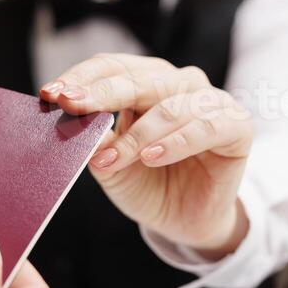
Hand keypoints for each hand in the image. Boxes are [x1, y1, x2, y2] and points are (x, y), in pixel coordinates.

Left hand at [41, 54, 252, 256]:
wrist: (186, 221)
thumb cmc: (148, 184)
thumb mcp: (112, 167)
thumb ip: (97, 144)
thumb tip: (77, 125)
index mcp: (145, 84)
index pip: (111, 66)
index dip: (80, 77)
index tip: (51, 94)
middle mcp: (177, 84)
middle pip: (137, 77)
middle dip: (101, 92)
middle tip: (71, 104)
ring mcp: (209, 101)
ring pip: (170, 103)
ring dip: (138, 132)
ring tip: (114, 159)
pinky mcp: (236, 126)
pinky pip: (206, 127)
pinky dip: (175, 142)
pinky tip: (152, 157)